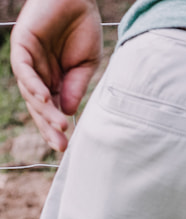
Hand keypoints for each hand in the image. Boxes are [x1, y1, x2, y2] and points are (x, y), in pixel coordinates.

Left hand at [10, 0, 101, 150]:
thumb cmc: (83, 28)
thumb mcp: (87, 64)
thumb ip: (76, 86)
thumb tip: (68, 111)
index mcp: (54, 80)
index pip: (51, 109)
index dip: (56, 127)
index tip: (67, 146)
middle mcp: (38, 73)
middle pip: (38, 105)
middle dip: (48, 126)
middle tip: (61, 144)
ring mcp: (28, 60)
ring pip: (31, 92)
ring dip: (44, 110)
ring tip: (60, 125)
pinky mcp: (22, 45)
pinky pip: (23, 70)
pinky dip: (33, 85)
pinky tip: (45, 99)